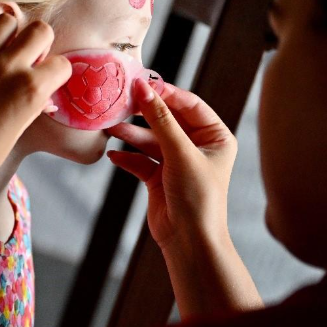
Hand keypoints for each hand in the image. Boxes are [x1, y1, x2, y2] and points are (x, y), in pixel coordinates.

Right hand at [106, 79, 237, 252]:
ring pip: (150, 139)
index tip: (141, 85)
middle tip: (121, 102)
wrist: (189, 242)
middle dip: (144, 114)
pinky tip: (113, 154)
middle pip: (167, 120)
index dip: (166, 94)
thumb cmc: (198, 198)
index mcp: (215, 137)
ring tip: (111, 129)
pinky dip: (127, 157)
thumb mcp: (180, 153)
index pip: (189, 104)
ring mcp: (177, 162)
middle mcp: (197, 147)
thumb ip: (160, 119)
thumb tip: (143, 89)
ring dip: (131, 135)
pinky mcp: (159, 177)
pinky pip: (140, 160)